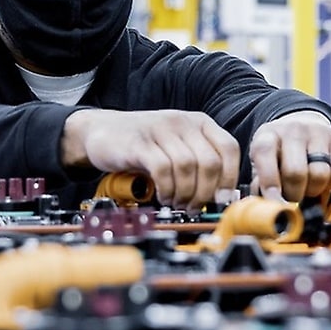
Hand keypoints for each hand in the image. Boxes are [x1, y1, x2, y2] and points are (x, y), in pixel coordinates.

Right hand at [60, 109, 241, 210]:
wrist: (101, 131)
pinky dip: (166, 188)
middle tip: (194, 207)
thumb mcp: (177, 147)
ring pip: (187, 167)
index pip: (229, 149)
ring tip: (177, 203)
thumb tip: (221, 196)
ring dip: (185, 193)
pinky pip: (162, 169)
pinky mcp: (140, 143)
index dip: (229, 178)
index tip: (221, 199)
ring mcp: (160, 130)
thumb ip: (199, 164)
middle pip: (209, 162)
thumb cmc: (143, 145)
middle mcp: (183, 122)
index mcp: (199, 123)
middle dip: (205, 193)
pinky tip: (163, 195)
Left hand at [249, 111, 330, 201]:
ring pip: (319, 175)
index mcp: (268, 135)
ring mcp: (317, 132)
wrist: (303, 127)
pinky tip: (323, 180)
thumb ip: (260, 184)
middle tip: (293, 197)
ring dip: (313, 191)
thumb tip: (269, 206)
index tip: (275, 204)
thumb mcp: (262, 163)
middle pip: (296, 172)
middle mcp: (293, 129)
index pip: (265, 154)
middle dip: (294, 194)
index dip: (269, 183)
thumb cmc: (280, 152)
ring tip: (307, 187)